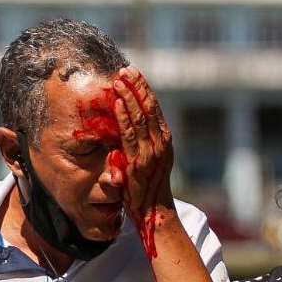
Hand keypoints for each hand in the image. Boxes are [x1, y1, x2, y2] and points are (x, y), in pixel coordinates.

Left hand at [111, 67, 173, 257]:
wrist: (154, 211)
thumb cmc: (148, 188)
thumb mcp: (150, 160)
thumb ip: (143, 143)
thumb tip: (130, 125)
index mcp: (164, 139)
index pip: (154, 107)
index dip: (143, 88)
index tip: (132, 73)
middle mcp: (160, 142)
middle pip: (149, 107)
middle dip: (136, 86)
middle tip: (124, 69)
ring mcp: (151, 151)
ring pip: (139, 117)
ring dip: (127, 96)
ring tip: (117, 80)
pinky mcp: (138, 161)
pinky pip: (129, 135)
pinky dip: (123, 117)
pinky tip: (116, 103)